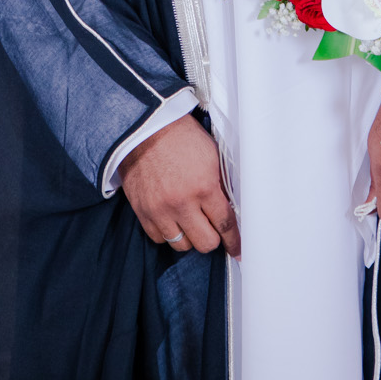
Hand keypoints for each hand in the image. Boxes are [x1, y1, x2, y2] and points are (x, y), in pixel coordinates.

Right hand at [120, 114, 240, 257]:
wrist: (145, 128)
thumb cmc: (181, 137)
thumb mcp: (211, 156)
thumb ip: (219, 185)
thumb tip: (228, 209)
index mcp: (203, 186)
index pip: (225, 224)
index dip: (234, 241)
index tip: (238, 250)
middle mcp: (181, 203)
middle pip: (205, 243)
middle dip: (212, 237)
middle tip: (211, 227)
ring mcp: (160, 210)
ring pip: (182, 245)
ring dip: (189, 236)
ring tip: (190, 221)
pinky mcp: (142, 211)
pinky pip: (159, 238)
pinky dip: (168, 233)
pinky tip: (172, 219)